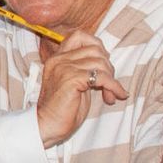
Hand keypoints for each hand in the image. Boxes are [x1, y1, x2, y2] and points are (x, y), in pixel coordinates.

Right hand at [35, 31, 125, 148]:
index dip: (97, 46)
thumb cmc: (62, 109)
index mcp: (57, 58)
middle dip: (108, 66)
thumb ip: (84, 69)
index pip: (80, 36)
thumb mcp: (73, 82)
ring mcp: (64, 68)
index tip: (103, 65)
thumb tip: (106, 62)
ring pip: (100, 62)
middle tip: (109, 84)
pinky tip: (114, 96)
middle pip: (95, 49)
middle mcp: (59, 60)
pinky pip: (101, 77)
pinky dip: (113, 86)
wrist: (47, 126)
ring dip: (111, 79)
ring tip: (109, 94)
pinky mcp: (71, 79)